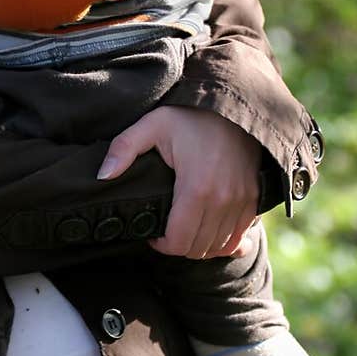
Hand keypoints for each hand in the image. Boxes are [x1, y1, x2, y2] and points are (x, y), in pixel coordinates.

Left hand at [97, 105, 260, 258]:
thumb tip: (102, 175)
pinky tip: (209, 232)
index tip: (152, 232)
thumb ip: (124, 148)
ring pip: (218, 248)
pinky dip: (223, 243)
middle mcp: (224, 200)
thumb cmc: (191, 116)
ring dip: (199, 246)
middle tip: (165, 231)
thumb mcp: (153, 124)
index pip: (178, 242)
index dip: (161, 245)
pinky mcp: (254, 200)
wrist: (235, 106)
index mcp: (197, 188)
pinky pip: (239, 239)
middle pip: (197, 249)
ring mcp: (242, 202)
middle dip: (177, 246)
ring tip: (183, 231)